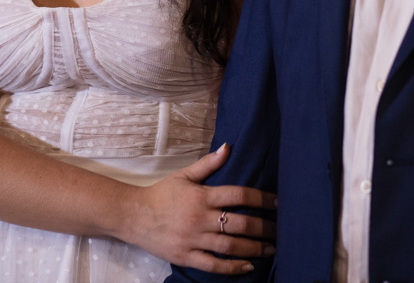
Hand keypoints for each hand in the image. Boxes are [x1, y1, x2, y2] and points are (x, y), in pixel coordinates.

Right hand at [122, 143, 277, 273]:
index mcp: (202, 196)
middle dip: (263, 228)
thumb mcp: (184, 175)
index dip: (262, 199)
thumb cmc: (161, 194)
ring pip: (230, 246)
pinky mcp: (185, 257)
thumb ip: (208, 164)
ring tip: (271, 250)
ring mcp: (193, 240)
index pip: (239, 196)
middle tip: (280, 231)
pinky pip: (213, 265)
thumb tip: (228, 146)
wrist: (133, 215)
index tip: (278, 204)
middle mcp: (199, 218)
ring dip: (254, 249)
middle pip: (239, 224)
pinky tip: (248, 266)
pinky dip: (232, 267)